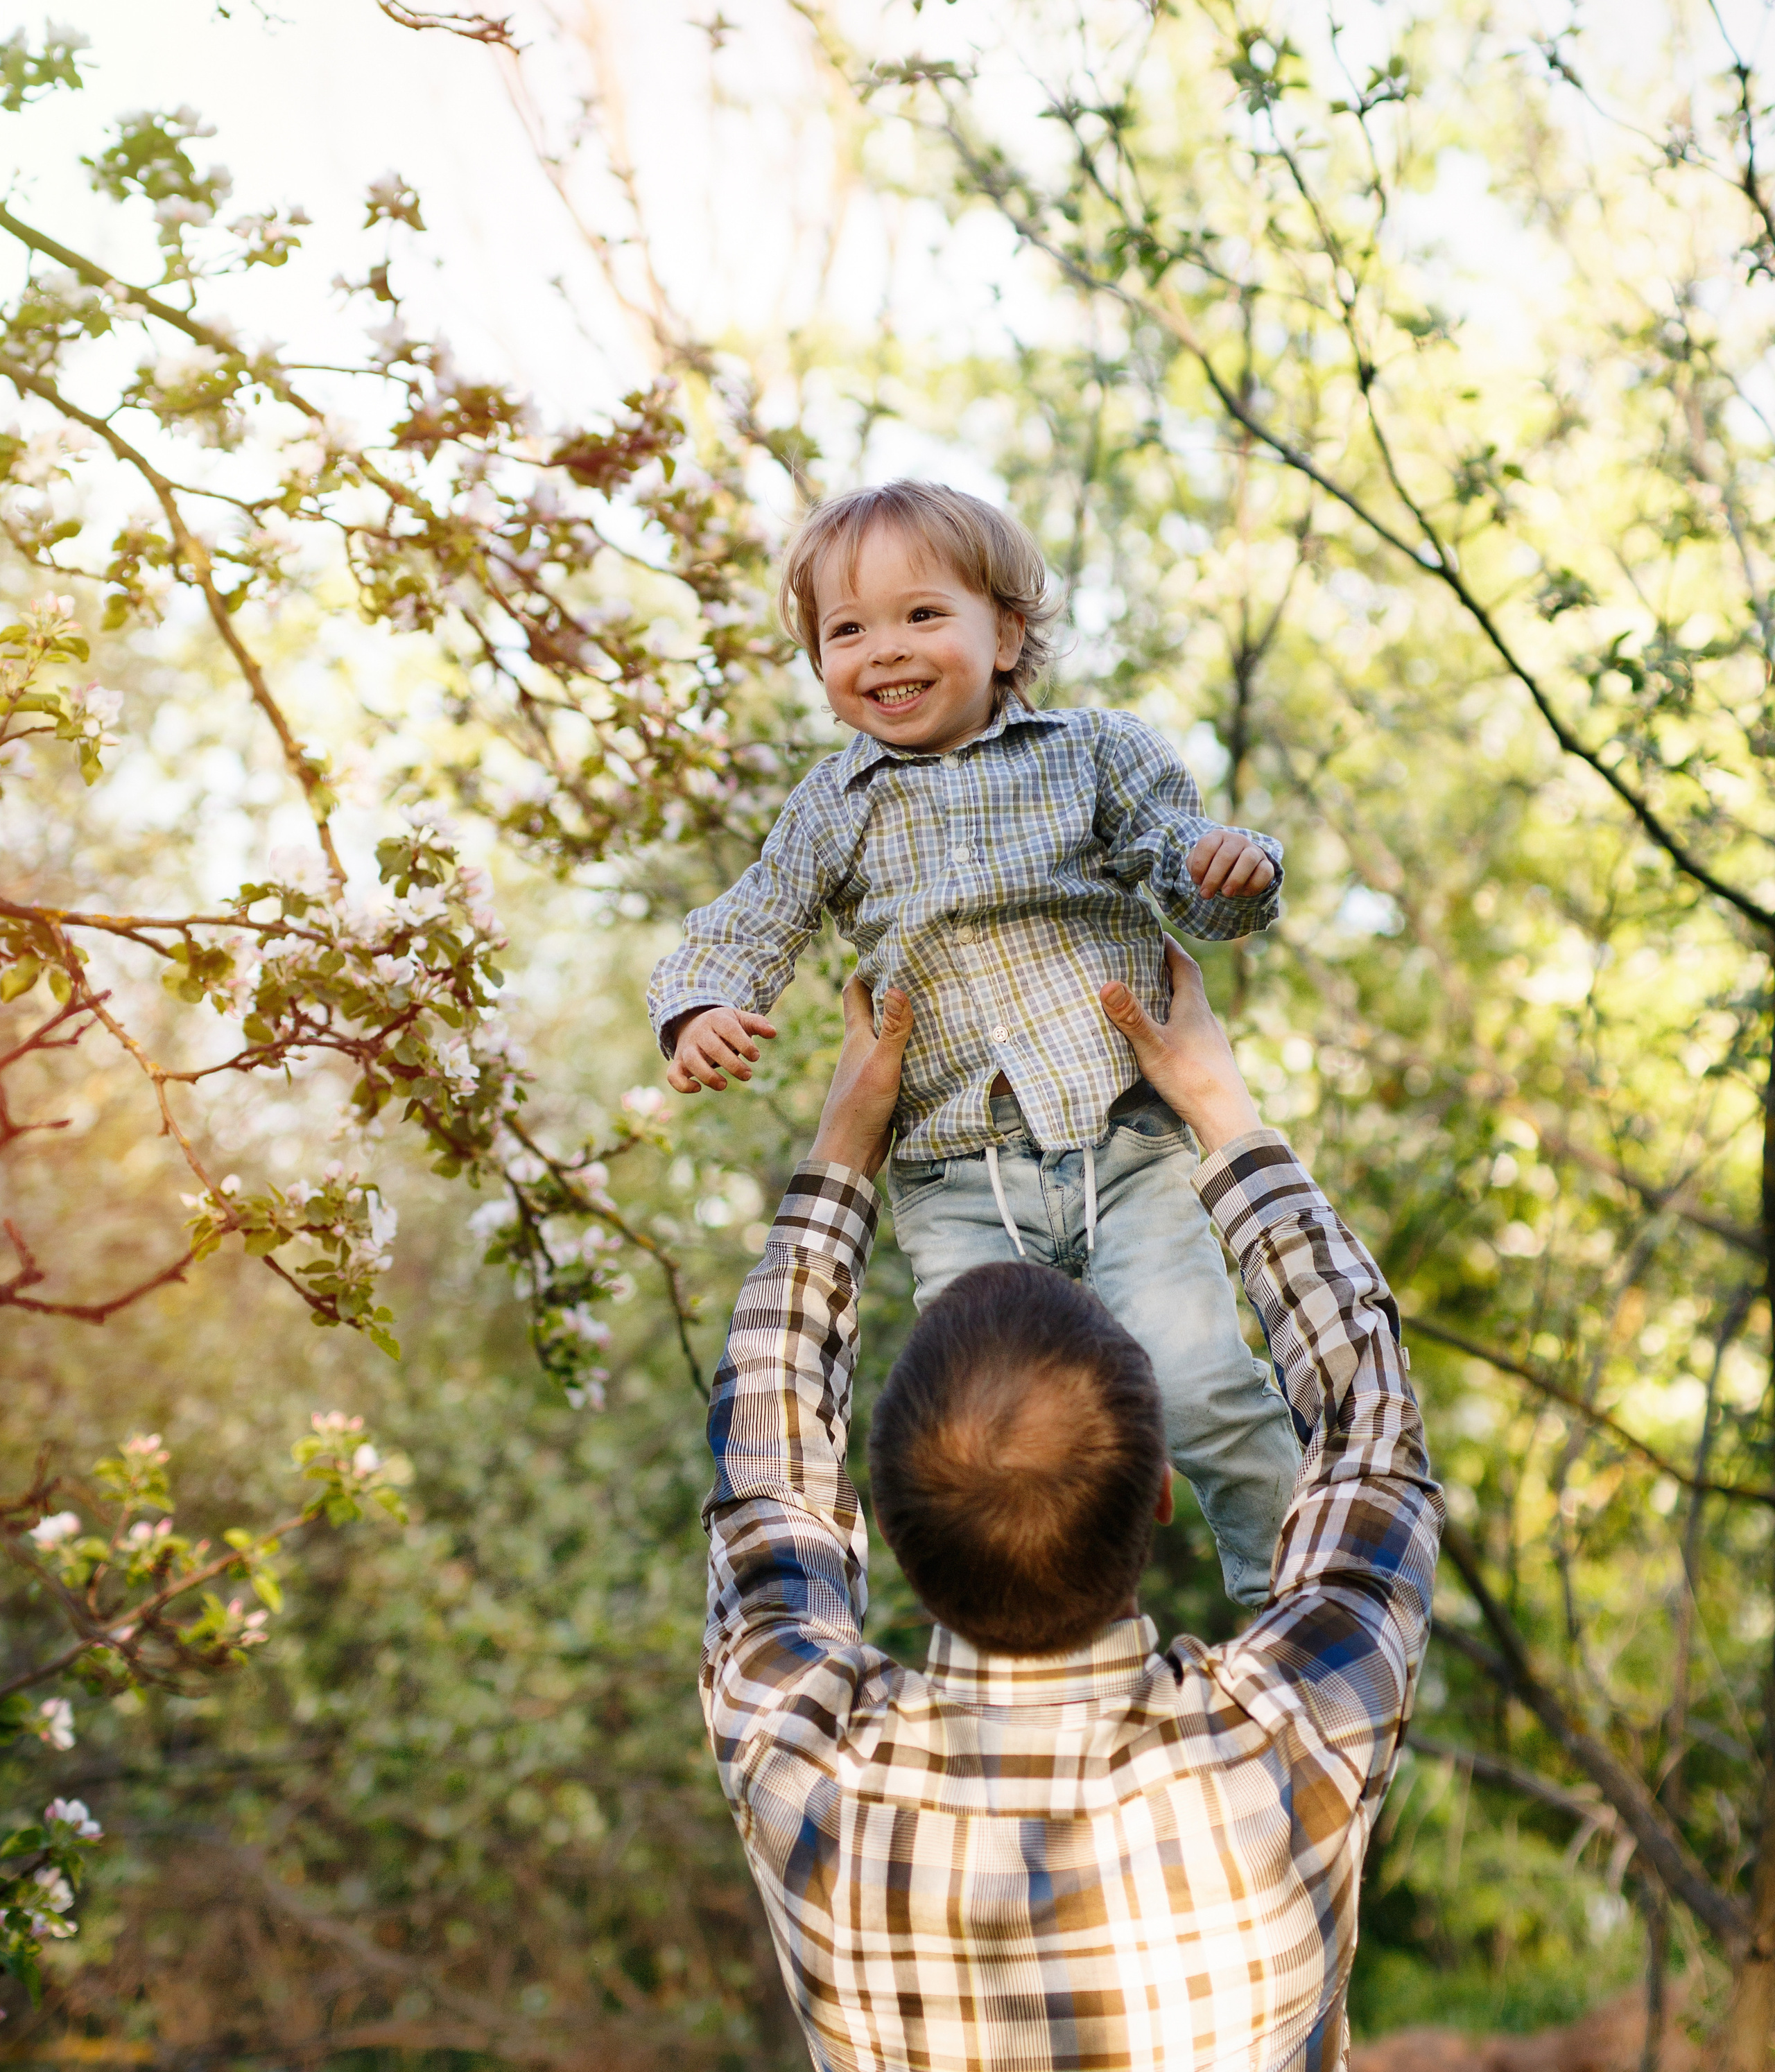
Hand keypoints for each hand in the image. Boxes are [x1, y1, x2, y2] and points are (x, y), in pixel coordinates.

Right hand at [667, 1005, 777, 1093]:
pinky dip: (682, 1084)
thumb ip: (757, 1024)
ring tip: (724, 1085)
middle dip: (732, 1064)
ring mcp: (687, 1048)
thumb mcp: (739, 1020)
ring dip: (708, 1076)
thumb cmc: (724, 1026)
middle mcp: (700, 1033)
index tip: (755, 1057)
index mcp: (716, 1020)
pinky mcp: (678, 1062)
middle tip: (747, 1075)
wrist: (693, 1022)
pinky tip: (698, 1088)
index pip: (729, 1029)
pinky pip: (673, 1074)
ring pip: (693, 1061)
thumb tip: (772, 1033)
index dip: (744, 1043)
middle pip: (713, 1048)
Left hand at [808, 977, 912, 1179]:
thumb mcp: (881, 1064)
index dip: (865, 969)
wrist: (849, 1154)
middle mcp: (861, 1048)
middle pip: (873, 1010)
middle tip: (917, 971)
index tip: (882, 948)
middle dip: (889, 990)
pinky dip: (911, 1049)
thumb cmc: (859, 1107)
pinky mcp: (882, 1088)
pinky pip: (898, 1060)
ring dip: (903, 1022)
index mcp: (856, 1036)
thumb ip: (893, 1029)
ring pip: (886, 1036)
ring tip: (932, 1005)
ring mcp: (870, 1068)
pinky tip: (931, 1050)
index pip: (855, 992)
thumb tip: (898, 986)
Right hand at [1099, 941, 1262, 1154]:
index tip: (1151, 931)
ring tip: (1143, 992)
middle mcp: (1205, 1017)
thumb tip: (1107, 983)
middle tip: (1140, 956)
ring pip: (1187, 1006)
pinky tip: (1160, 1032)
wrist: (1226, 1118)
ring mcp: (1208, 1038)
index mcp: (1193, 1006)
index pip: (1183, 964)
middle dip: (1164, 967)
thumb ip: (1130, 1016)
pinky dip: (1172, 1019)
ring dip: (1168, 994)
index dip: (1168, 946)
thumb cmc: (1191, 1080)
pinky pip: (1188, 1027)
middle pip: (1186, 983)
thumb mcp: (1154, 1046)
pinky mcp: (1207, 1058)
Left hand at [1186, 827, 1275, 898]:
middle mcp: (1237, 840)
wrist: (1235, 872)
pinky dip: (1253, 885)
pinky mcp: (1266, 864)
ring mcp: (1254, 850)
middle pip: (1226, 855)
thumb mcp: (1200, 866)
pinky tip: (1243, 893)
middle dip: (1214, 877)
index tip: (1196, 881)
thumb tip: (1200, 878)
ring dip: (1236, 879)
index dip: (1199, 865)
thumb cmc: (1213, 867)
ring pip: (1249, 859)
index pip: (1207, 845)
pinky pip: (1264, 872)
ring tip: (1226, 893)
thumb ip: (1195, 867)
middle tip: (1206, 894)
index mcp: (1218, 836)